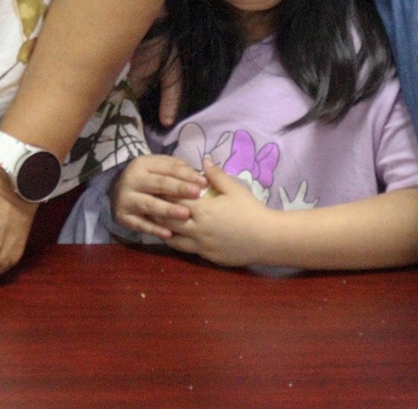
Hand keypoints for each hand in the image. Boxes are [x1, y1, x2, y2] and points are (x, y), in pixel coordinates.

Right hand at [111, 154, 204, 239]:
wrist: (118, 191)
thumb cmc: (148, 179)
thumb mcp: (159, 168)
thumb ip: (178, 170)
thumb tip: (199, 177)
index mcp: (143, 164)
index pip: (168, 168)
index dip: (186, 174)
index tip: (204, 182)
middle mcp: (132, 180)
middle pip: (158, 184)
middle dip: (178, 188)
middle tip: (197, 193)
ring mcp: (126, 199)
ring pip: (149, 204)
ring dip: (168, 210)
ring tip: (185, 214)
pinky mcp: (123, 216)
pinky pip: (140, 224)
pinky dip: (154, 229)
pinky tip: (169, 234)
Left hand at [161, 162, 276, 268]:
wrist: (268, 239)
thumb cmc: (251, 210)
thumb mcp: (235, 189)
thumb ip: (216, 175)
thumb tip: (204, 159)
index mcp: (203, 210)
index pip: (175, 201)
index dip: (164, 195)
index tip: (156, 189)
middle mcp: (198, 229)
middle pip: (169, 222)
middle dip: (158, 213)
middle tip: (149, 206)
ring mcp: (202, 246)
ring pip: (174, 240)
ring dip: (164, 231)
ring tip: (156, 224)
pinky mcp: (208, 257)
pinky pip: (188, 251)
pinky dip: (179, 244)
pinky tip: (176, 238)